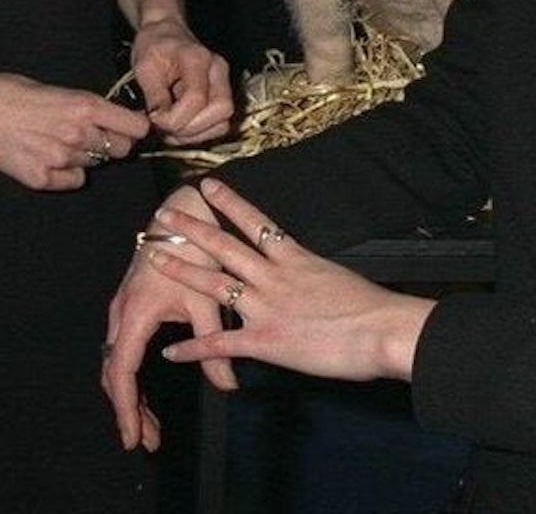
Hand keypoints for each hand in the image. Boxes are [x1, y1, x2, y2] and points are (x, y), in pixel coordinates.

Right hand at [0, 71, 150, 189]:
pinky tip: (47, 157)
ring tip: (58, 140)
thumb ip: (89, 109)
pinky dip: (67, 173)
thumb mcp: (61, 90)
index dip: (137, 128)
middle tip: (92, 135)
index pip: (135, 127)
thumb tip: (114, 122)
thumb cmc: (17, 92)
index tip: (134, 128)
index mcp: (86, 106)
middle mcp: (78, 134)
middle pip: (120, 150)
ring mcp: (60, 159)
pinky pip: (73, 180)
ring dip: (85, 155)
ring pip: (95, 164)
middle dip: (112, 143)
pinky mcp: (42, 179)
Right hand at [103, 183, 233, 451]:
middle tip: (148, 440)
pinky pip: (123, 349)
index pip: (122, 372)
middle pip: (115, 374)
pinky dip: (132, 376)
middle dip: (129, 410)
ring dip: (131, 395)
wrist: (182, 211)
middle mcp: (122, 314)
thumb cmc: (196, 249)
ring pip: (117, 363)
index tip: (134, 438)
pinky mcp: (129, 307)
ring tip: (151, 425)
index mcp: (136, 313)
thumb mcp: (209, 299)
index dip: (127, 409)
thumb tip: (229, 386)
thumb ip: (215, 345)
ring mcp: (122, 310)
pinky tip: (147, 392)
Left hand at [130, 20, 232, 144]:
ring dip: (197, 134)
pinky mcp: (221, 94)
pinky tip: (181, 127)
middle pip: (220, 111)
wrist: (165, 32)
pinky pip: (220, 124)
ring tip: (171, 129)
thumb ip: (154, 94)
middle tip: (165, 128)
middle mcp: (217, 70)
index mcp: (198, 59)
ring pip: (223, 121)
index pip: (197, 98)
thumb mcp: (144, 66)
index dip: (175, 117)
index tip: (155, 118)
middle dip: (190, 128)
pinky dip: (201, 133)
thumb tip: (160, 121)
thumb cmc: (153, 45)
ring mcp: (223, 83)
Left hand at [149, 177, 434, 383]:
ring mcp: (266, 306)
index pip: (256, 222)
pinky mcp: (265, 340)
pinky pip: (221, 343)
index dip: (230, 202)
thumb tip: (307, 278)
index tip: (209, 184)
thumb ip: (312, 276)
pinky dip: (193, 348)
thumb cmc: (370, 307)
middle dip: (192, 228)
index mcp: (295, 257)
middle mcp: (274, 275)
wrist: (381, 329)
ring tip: (154, 261)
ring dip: (182, 272)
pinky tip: (171, 351)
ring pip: (214, 284)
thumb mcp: (335, 279)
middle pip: (225, 245)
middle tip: (164, 212)